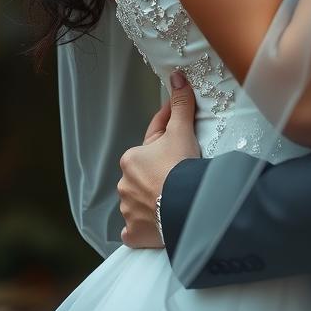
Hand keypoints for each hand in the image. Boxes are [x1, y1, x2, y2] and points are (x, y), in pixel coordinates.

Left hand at [117, 70, 200, 248]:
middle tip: (181, 170)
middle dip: (158, 171)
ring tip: (172, 199)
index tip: (179, 134)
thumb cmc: (181, 167)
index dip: (167, 136)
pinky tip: (154, 225)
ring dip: (150, 200)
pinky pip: (135, 230)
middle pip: (144, 174)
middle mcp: (124, 185)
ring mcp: (128, 212)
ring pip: (138, 201)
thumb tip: (176, 76)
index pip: (151, 142)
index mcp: (131, 159)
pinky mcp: (134, 234)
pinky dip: (142, 228)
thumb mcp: (182, 131)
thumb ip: (180, 104)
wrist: (186, 206)